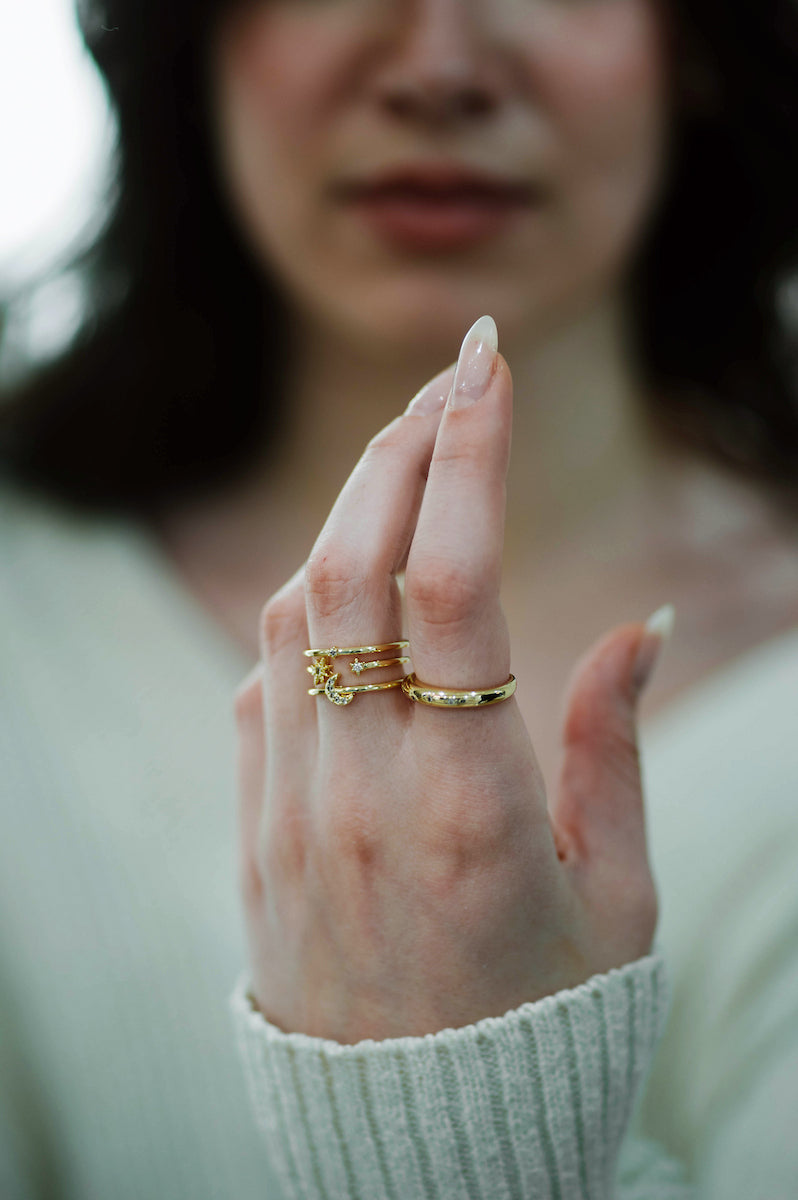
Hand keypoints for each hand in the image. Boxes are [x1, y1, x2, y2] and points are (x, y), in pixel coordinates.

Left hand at [235, 317, 663, 1043]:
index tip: (486, 368)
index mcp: (471, 806)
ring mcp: (291, 809)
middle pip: (352, 566)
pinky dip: (306, 603)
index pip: (449, 580)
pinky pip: (262, 680)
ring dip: (346, 511)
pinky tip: (352, 577)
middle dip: (400, 446)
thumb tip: (641, 628)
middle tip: (449, 378)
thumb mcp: (617, 898)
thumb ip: (613, 748)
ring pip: (292, 609)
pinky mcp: (255, 828)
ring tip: (407, 455)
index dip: (467, 455)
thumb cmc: (542, 1020)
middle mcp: (362, 792)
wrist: (416, 1143)